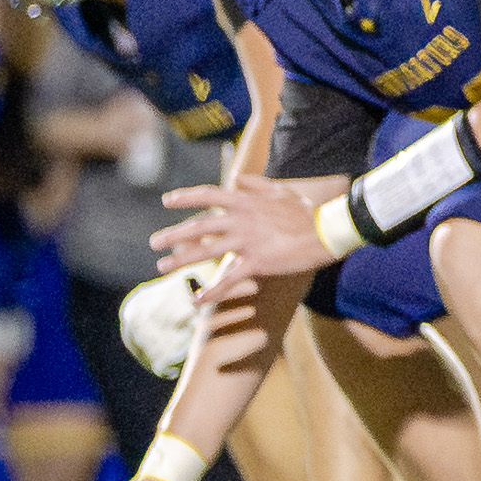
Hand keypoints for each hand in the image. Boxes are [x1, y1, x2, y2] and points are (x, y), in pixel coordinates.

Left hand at [152, 175, 331, 299]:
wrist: (325, 232)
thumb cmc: (305, 211)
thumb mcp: (280, 191)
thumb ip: (256, 184)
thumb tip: (237, 179)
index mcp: (246, 201)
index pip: (208, 195)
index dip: (186, 197)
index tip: (167, 200)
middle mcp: (241, 220)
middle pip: (199, 226)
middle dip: (173, 235)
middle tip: (154, 243)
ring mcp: (247, 241)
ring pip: (206, 251)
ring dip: (181, 260)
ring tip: (162, 267)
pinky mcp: (257, 262)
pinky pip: (228, 278)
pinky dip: (211, 291)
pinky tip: (196, 301)